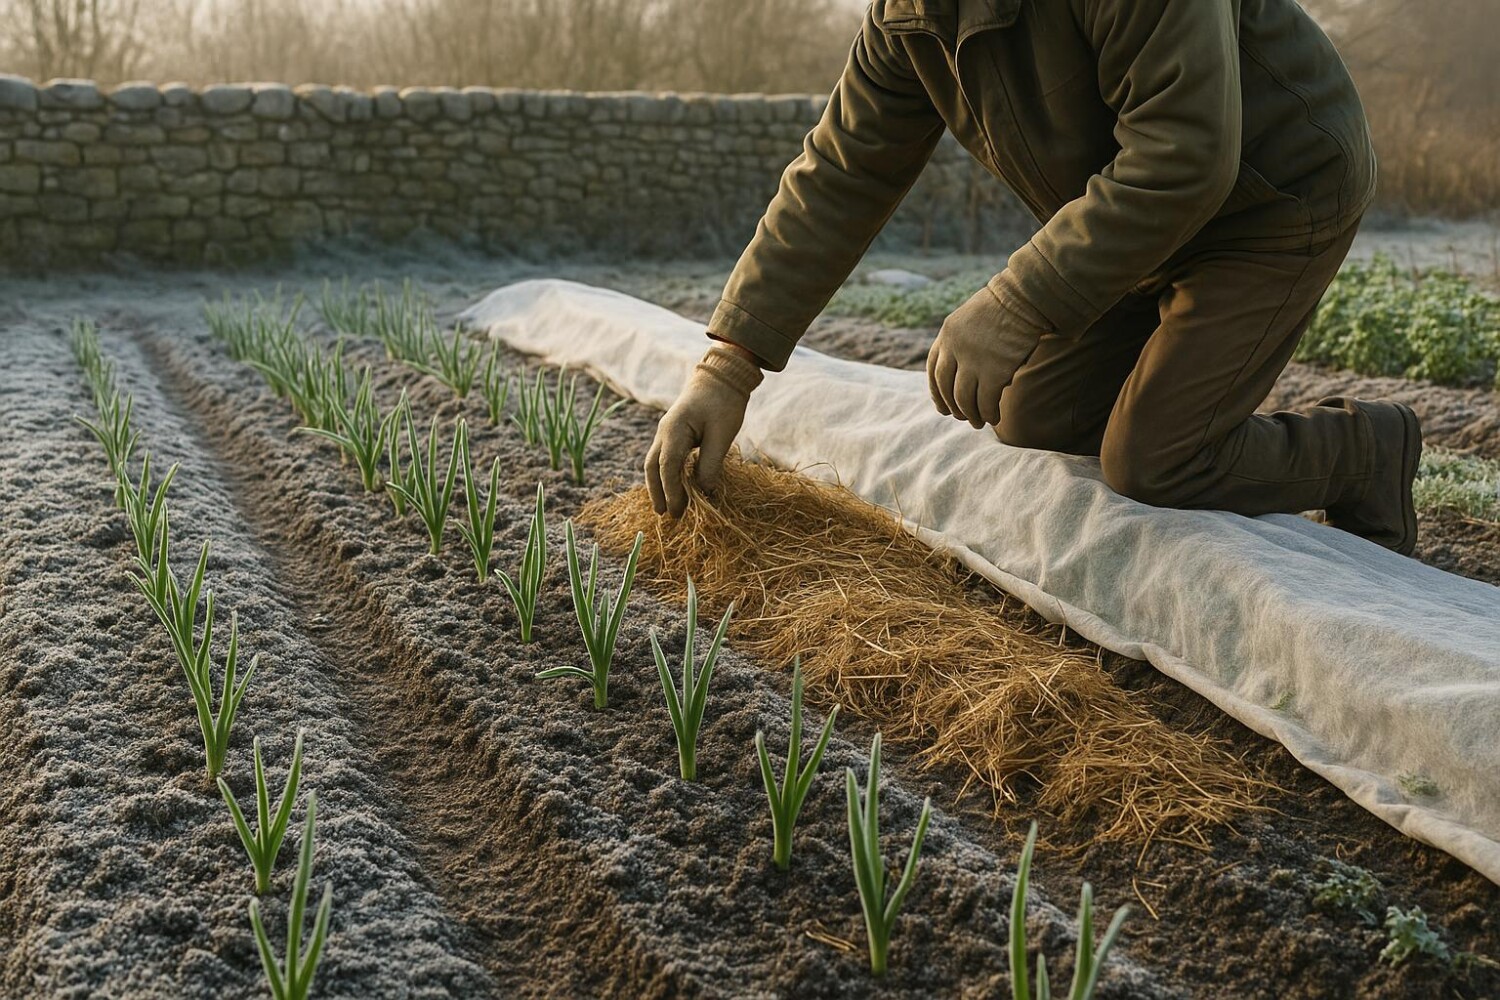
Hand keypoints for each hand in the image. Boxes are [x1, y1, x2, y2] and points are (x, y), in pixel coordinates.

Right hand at [645, 342, 763, 516]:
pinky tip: (676, 488)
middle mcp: (664, 432)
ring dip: (660, 485)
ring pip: (655, 463)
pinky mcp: (674, 434)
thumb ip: (711, 463)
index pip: (667, 467)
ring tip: (668, 507)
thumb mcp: (722, 435)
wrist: (721, 376)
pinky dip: (667, 475)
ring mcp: (666, 432)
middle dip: (658, 492)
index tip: (679, 511)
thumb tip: (704, 491)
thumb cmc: (724, 402)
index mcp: (675, 430)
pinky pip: (664, 458)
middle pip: (652, 467)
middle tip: (667, 515)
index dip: (672, 491)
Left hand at [927, 281, 1050, 427]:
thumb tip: (966, 374)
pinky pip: (985, 402)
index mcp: (946, 334)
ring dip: (970, 415)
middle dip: (952, 406)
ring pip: (963, 399)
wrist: (1026, 298)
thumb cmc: (1006, 306)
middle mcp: (954, 348)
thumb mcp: (971, 319)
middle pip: (945, 387)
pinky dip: (988, 414)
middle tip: (962, 417)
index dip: (936, 391)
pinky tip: (994, 418)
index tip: (941, 406)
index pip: (932, 369)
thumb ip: (962, 342)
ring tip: (978, 423)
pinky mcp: (994, 371)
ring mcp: (973, 361)